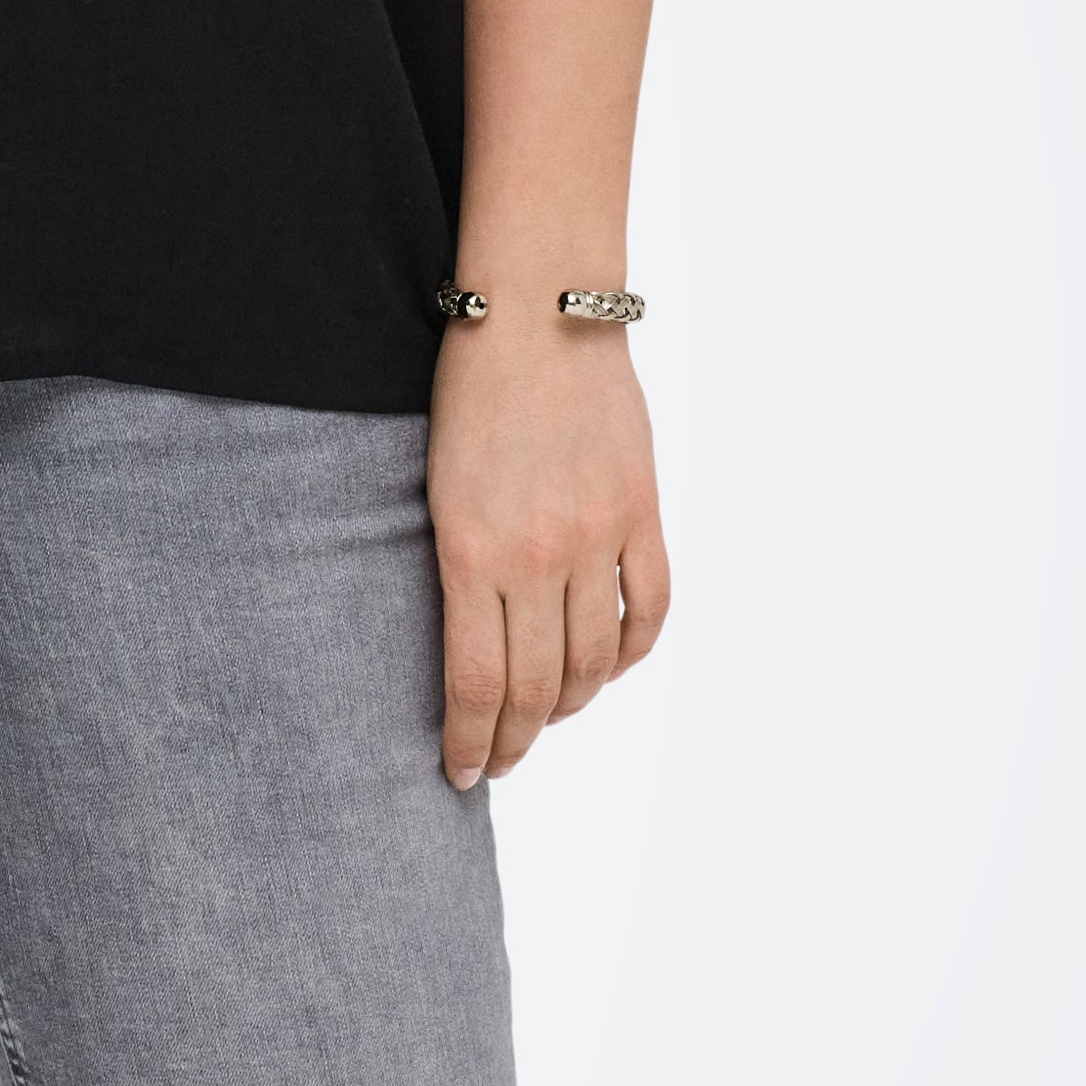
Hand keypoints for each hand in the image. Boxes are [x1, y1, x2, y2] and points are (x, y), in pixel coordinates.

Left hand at [430, 319, 671, 789]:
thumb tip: (470, 644)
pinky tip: (606, 669)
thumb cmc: (468, 393)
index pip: (476, 684)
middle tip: (499, 762)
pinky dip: (630, 654)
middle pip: (534, 686)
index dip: (471, 741)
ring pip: (593, 660)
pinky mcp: (642, 512)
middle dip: (513, 740)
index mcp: (471, 551)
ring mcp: (598, 535)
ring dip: (569, 704)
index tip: (461, 772)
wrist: (540, 312)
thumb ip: (459, 567)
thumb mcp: (436, 488)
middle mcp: (539, 555)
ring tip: (546, 717)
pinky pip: (648, 610)